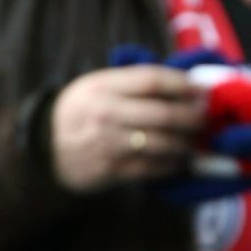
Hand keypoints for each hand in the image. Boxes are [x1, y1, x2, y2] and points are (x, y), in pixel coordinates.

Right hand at [50, 64, 205, 191]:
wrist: (44, 147)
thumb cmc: (83, 111)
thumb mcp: (98, 86)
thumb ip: (134, 82)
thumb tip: (185, 80)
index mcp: (104, 86)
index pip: (152, 80)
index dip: (184, 84)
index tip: (202, 89)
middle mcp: (106, 113)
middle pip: (164, 114)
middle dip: (193, 117)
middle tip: (206, 117)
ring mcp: (109, 143)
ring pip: (163, 143)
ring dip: (187, 143)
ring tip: (196, 139)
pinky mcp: (113, 170)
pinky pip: (155, 167)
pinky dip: (174, 164)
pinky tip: (181, 159)